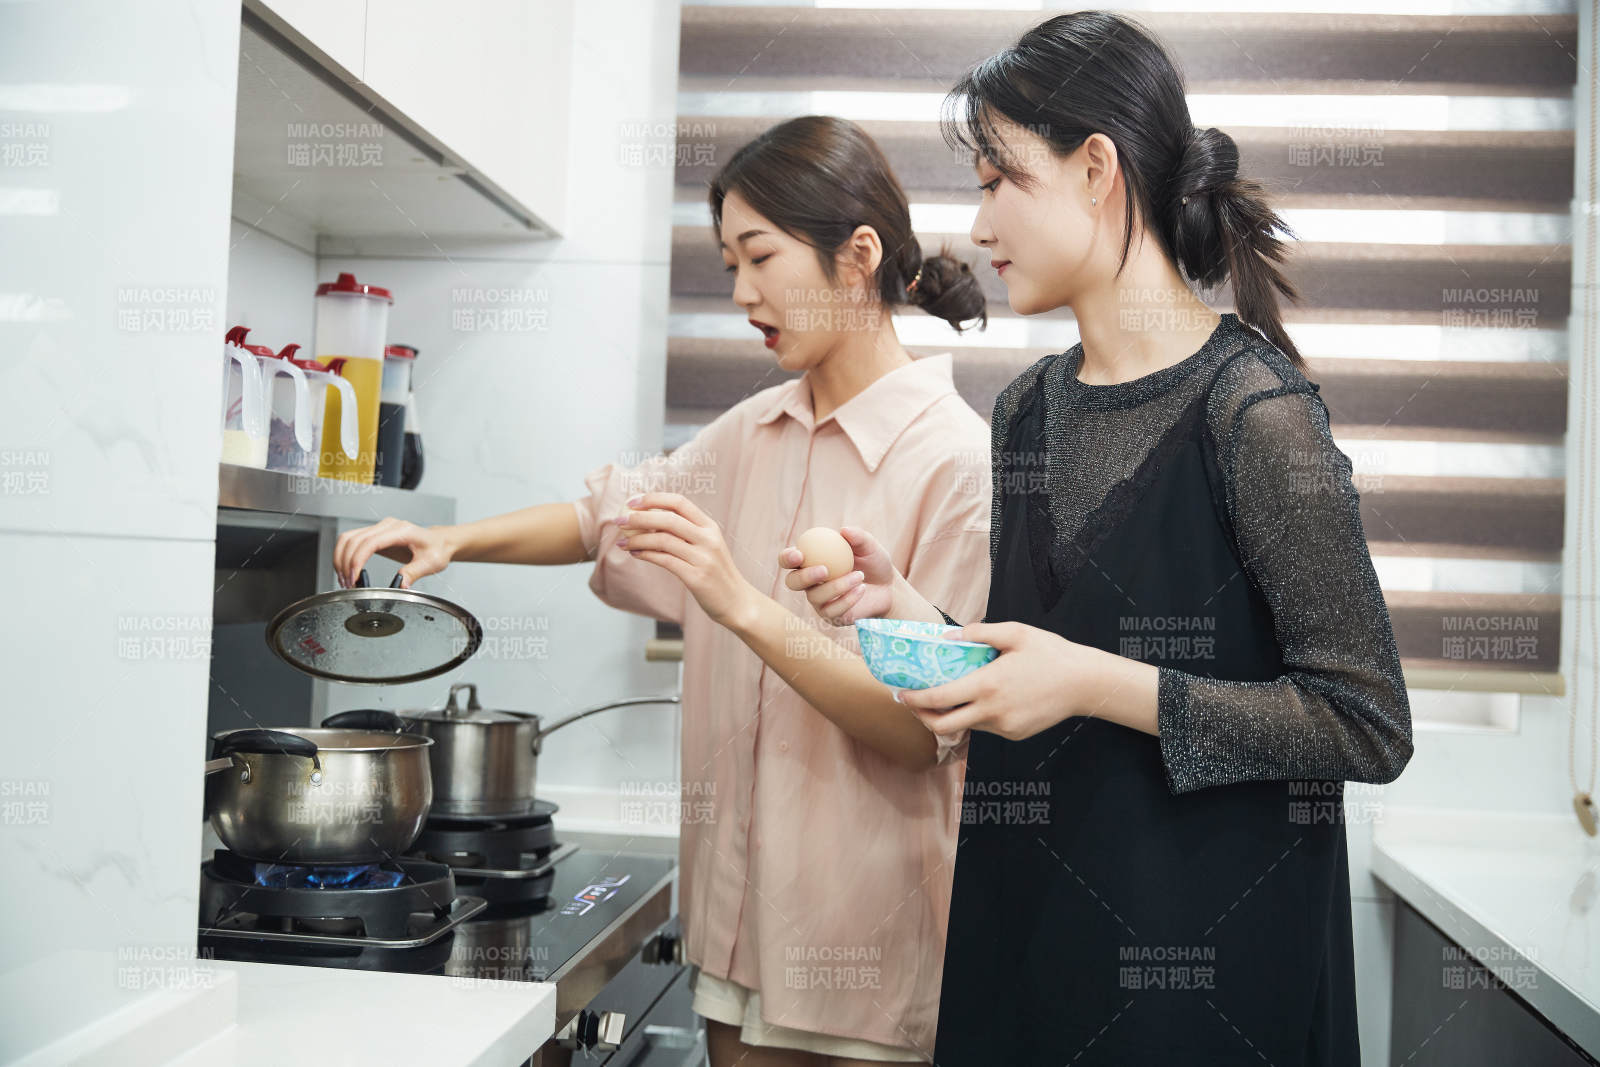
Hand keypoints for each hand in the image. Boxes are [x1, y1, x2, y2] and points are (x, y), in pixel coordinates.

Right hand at [333, 517, 453, 588]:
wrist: (439, 542)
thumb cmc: (436, 549)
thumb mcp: (430, 563)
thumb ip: (414, 572)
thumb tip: (400, 584)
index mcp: (401, 530)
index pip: (370, 542)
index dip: (357, 560)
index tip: (354, 577)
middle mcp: (387, 526)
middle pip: (353, 539)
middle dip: (345, 563)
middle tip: (347, 583)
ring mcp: (379, 528)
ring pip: (348, 538)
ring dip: (341, 558)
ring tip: (344, 579)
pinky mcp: (374, 534)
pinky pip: (351, 540)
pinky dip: (344, 555)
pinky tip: (347, 570)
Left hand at [615, 492, 759, 627]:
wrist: (737, 602)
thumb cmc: (716, 573)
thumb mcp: (707, 546)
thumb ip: (686, 532)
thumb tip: (649, 521)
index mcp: (710, 527)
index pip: (680, 502)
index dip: (654, 499)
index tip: (633, 502)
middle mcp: (708, 539)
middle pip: (668, 519)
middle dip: (639, 518)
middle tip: (620, 520)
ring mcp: (703, 558)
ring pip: (663, 540)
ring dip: (638, 539)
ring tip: (622, 541)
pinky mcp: (696, 577)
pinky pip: (665, 561)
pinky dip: (646, 555)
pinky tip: (635, 554)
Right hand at [779, 526, 897, 624]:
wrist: (888, 588)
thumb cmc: (874, 563)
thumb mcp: (870, 547)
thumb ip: (859, 537)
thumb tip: (844, 531)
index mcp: (811, 560)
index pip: (789, 559)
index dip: (787, 557)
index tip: (799, 554)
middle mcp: (809, 582)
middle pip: (792, 582)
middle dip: (804, 577)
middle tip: (824, 570)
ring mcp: (818, 601)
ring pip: (815, 596)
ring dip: (838, 585)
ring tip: (860, 576)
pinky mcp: (830, 616)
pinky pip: (832, 610)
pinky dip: (848, 598)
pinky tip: (861, 589)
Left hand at [894, 622, 1109, 740]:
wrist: (1085, 683)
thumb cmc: (1050, 653)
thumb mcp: (1015, 633)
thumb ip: (978, 633)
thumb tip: (947, 636)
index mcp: (988, 685)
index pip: (939, 699)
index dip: (915, 699)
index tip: (901, 693)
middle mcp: (992, 711)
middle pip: (943, 725)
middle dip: (923, 716)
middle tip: (914, 703)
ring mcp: (1004, 727)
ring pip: (966, 726)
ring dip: (951, 715)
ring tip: (946, 696)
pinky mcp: (1015, 734)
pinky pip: (986, 727)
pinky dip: (976, 715)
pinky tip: (981, 699)